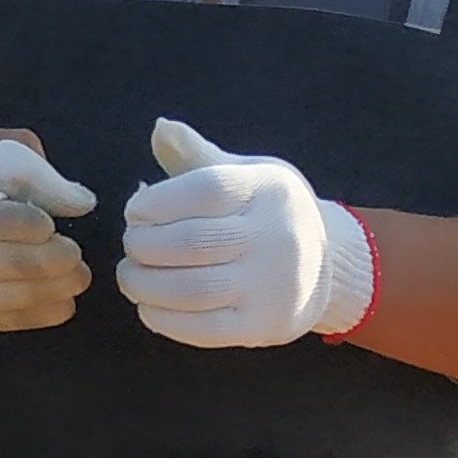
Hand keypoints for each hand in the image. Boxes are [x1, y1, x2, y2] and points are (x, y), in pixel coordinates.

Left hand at [118, 117, 377, 346]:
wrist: (327, 267)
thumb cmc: (266, 214)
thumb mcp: (245, 174)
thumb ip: (197, 156)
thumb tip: (160, 128)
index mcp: (269, 190)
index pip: (205, 190)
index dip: (156, 202)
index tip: (135, 212)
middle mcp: (278, 237)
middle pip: (189, 243)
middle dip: (142, 245)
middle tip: (130, 245)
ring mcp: (274, 286)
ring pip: (189, 290)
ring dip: (143, 284)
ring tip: (130, 275)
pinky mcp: (265, 326)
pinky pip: (201, 328)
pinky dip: (161, 318)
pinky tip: (148, 305)